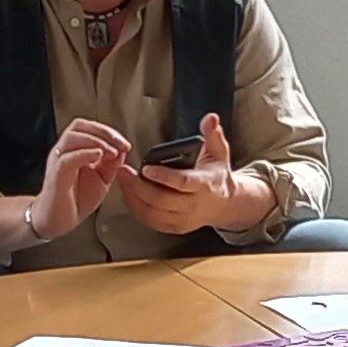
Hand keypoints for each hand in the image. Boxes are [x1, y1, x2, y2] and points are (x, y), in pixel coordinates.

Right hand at [30, 119, 134, 240]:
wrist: (58, 220)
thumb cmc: (75, 200)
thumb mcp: (101, 180)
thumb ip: (112, 165)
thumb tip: (122, 151)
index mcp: (76, 150)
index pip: (90, 128)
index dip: (109, 132)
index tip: (125, 144)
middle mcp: (65, 152)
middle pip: (80, 126)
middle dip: (103, 132)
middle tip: (120, 144)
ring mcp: (58, 161)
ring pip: (72, 137)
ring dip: (96, 141)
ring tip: (112, 153)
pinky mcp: (56, 174)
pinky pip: (67, 158)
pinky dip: (84, 153)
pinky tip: (98, 156)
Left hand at [114, 112, 260, 235]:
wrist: (224, 204)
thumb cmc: (216, 176)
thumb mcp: (219, 152)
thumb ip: (213, 134)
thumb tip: (211, 118)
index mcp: (204, 185)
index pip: (181, 182)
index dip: (162, 176)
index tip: (145, 168)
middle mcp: (194, 206)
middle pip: (161, 200)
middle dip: (138, 186)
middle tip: (123, 171)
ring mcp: (183, 219)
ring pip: (152, 213)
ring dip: (133, 197)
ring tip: (123, 180)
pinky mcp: (174, 228)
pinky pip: (150, 221)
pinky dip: (136, 208)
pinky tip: (129, 194)